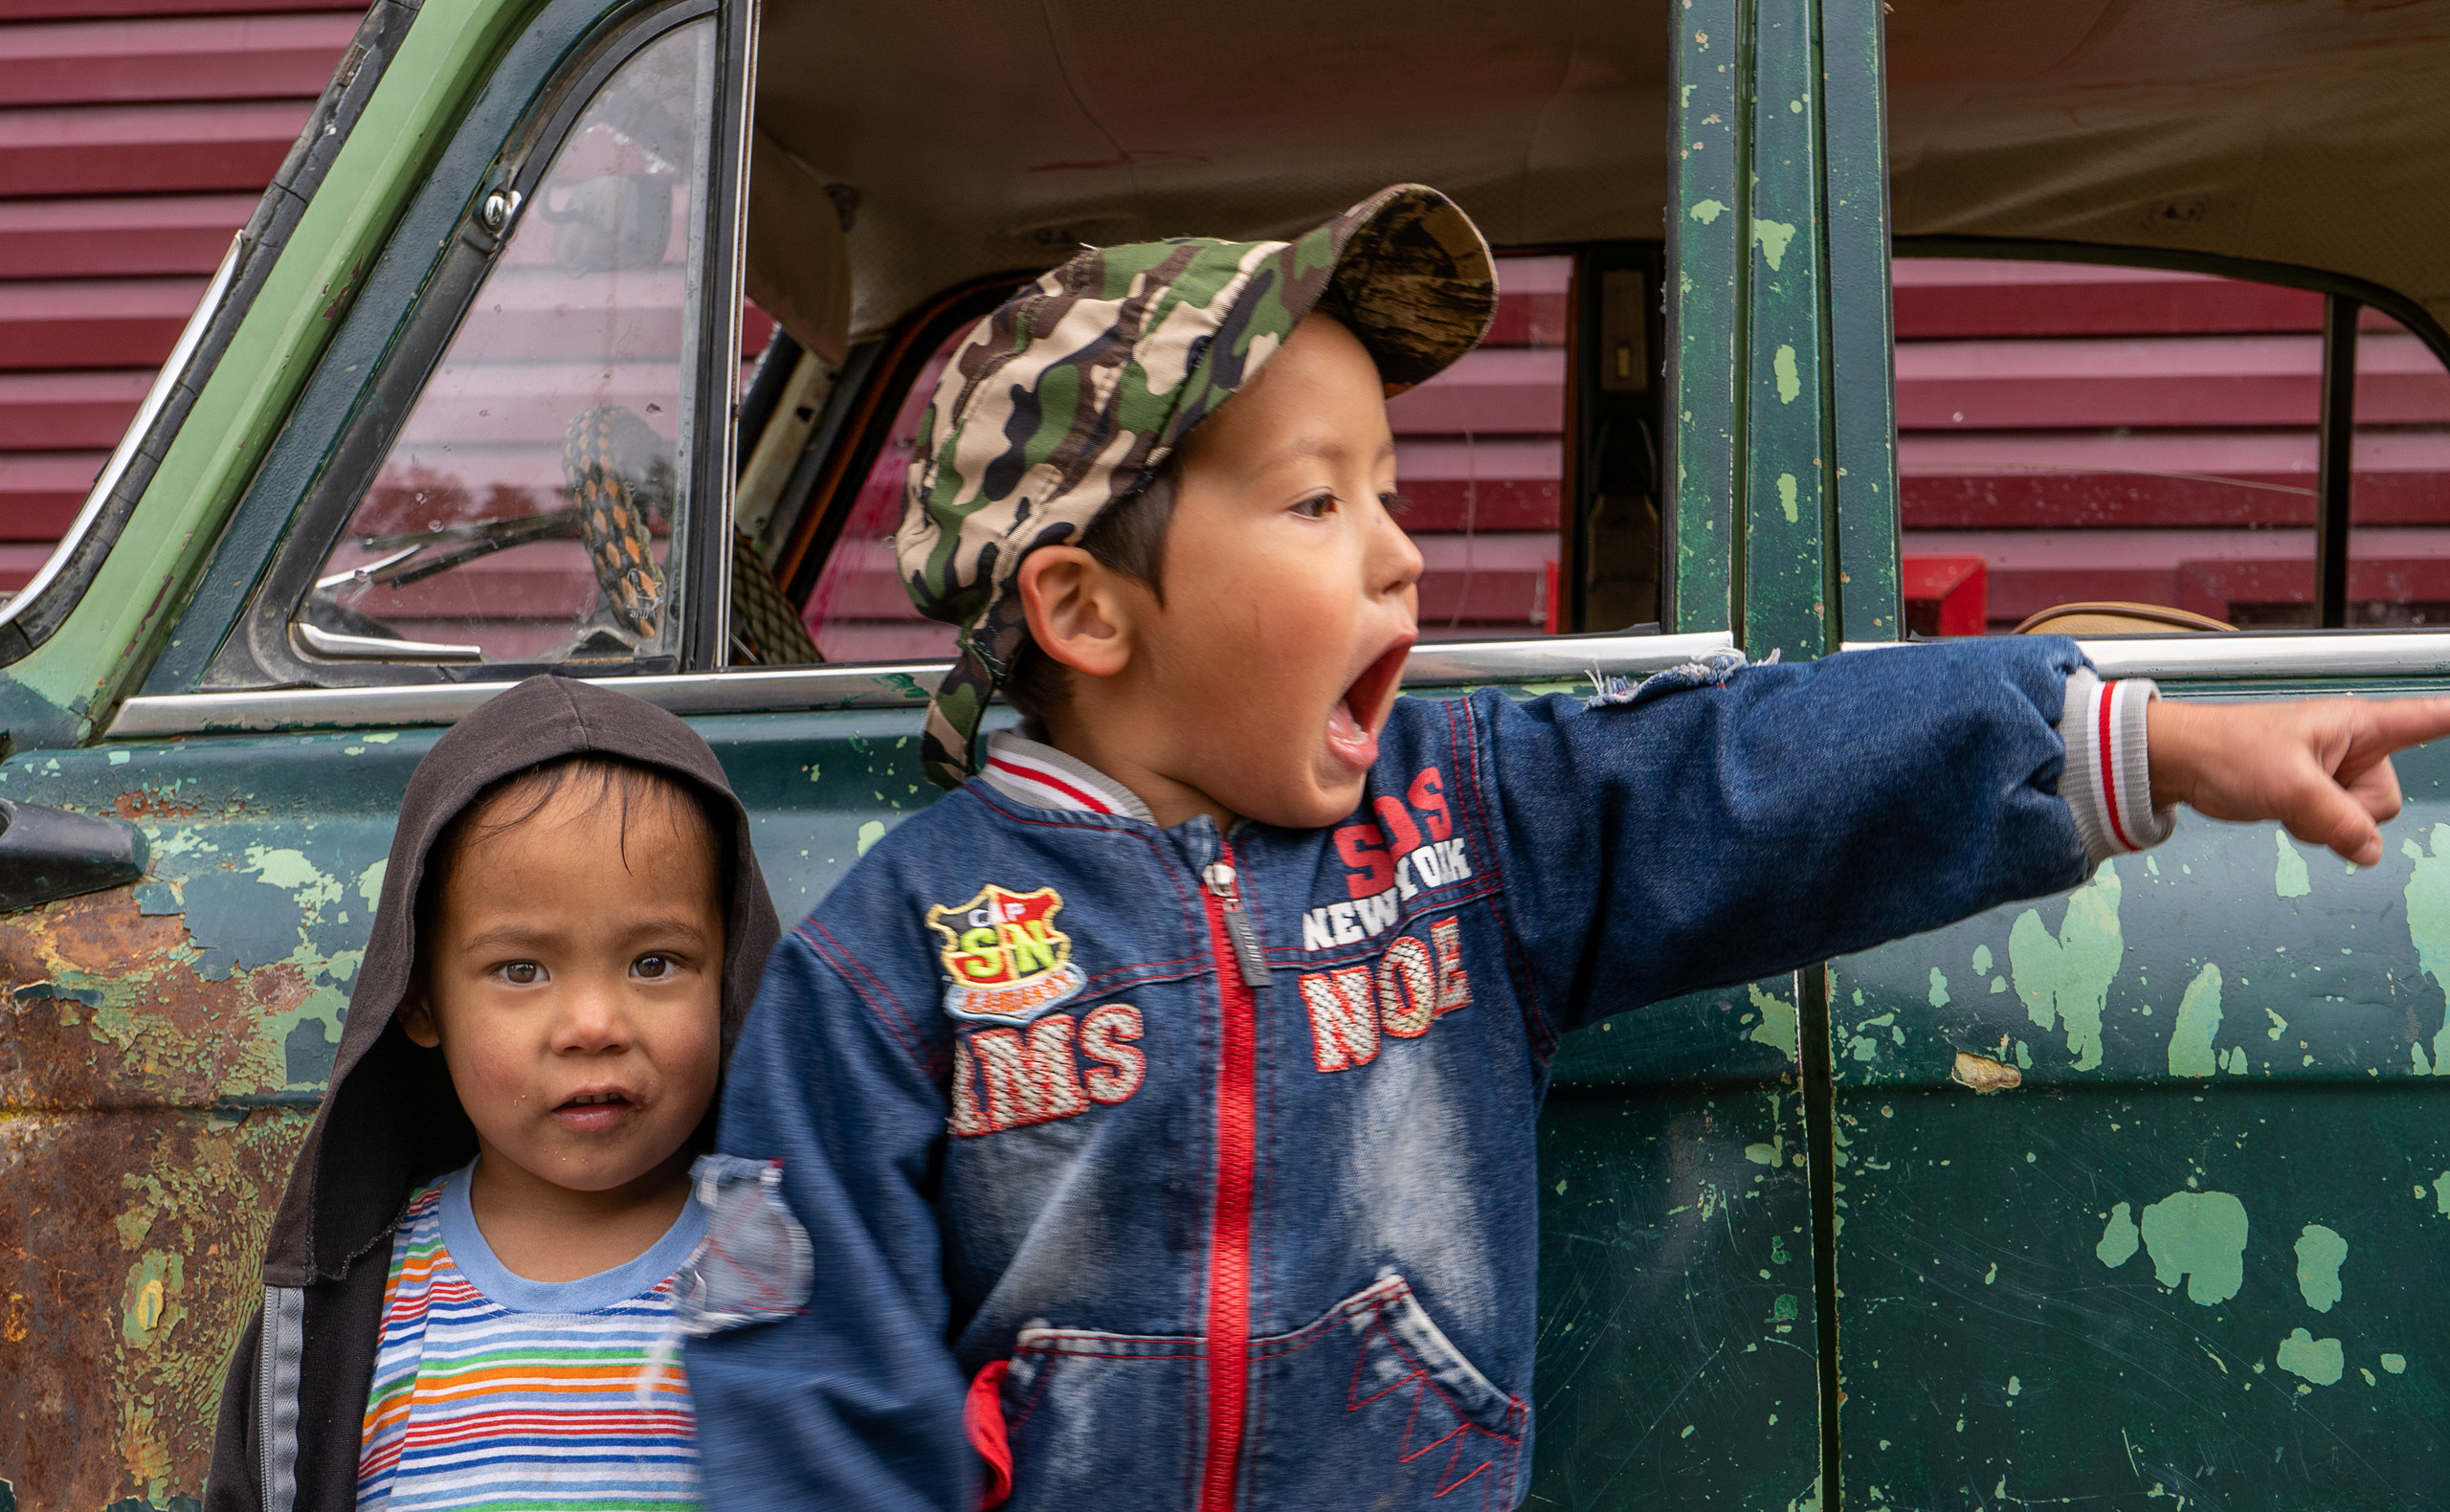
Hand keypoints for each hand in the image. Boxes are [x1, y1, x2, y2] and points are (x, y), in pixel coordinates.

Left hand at [2147, 695, 2449, 865]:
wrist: (2185, 765)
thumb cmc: (2227, 751)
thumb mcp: (2289, 786)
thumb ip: (2336, 820)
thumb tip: (2370, 853)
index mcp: (2355, 725)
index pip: (2424, 720)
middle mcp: (2353, 747)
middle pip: (2386, 800)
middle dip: (2348, 812)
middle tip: (2302, 792)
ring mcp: (2335, 775)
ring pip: (2362, 821)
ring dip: (2326, 824)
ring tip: (2288, 797)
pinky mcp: (2317, 797)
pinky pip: (2337, 827)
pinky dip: (2314, 829)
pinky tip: (2286, 812)